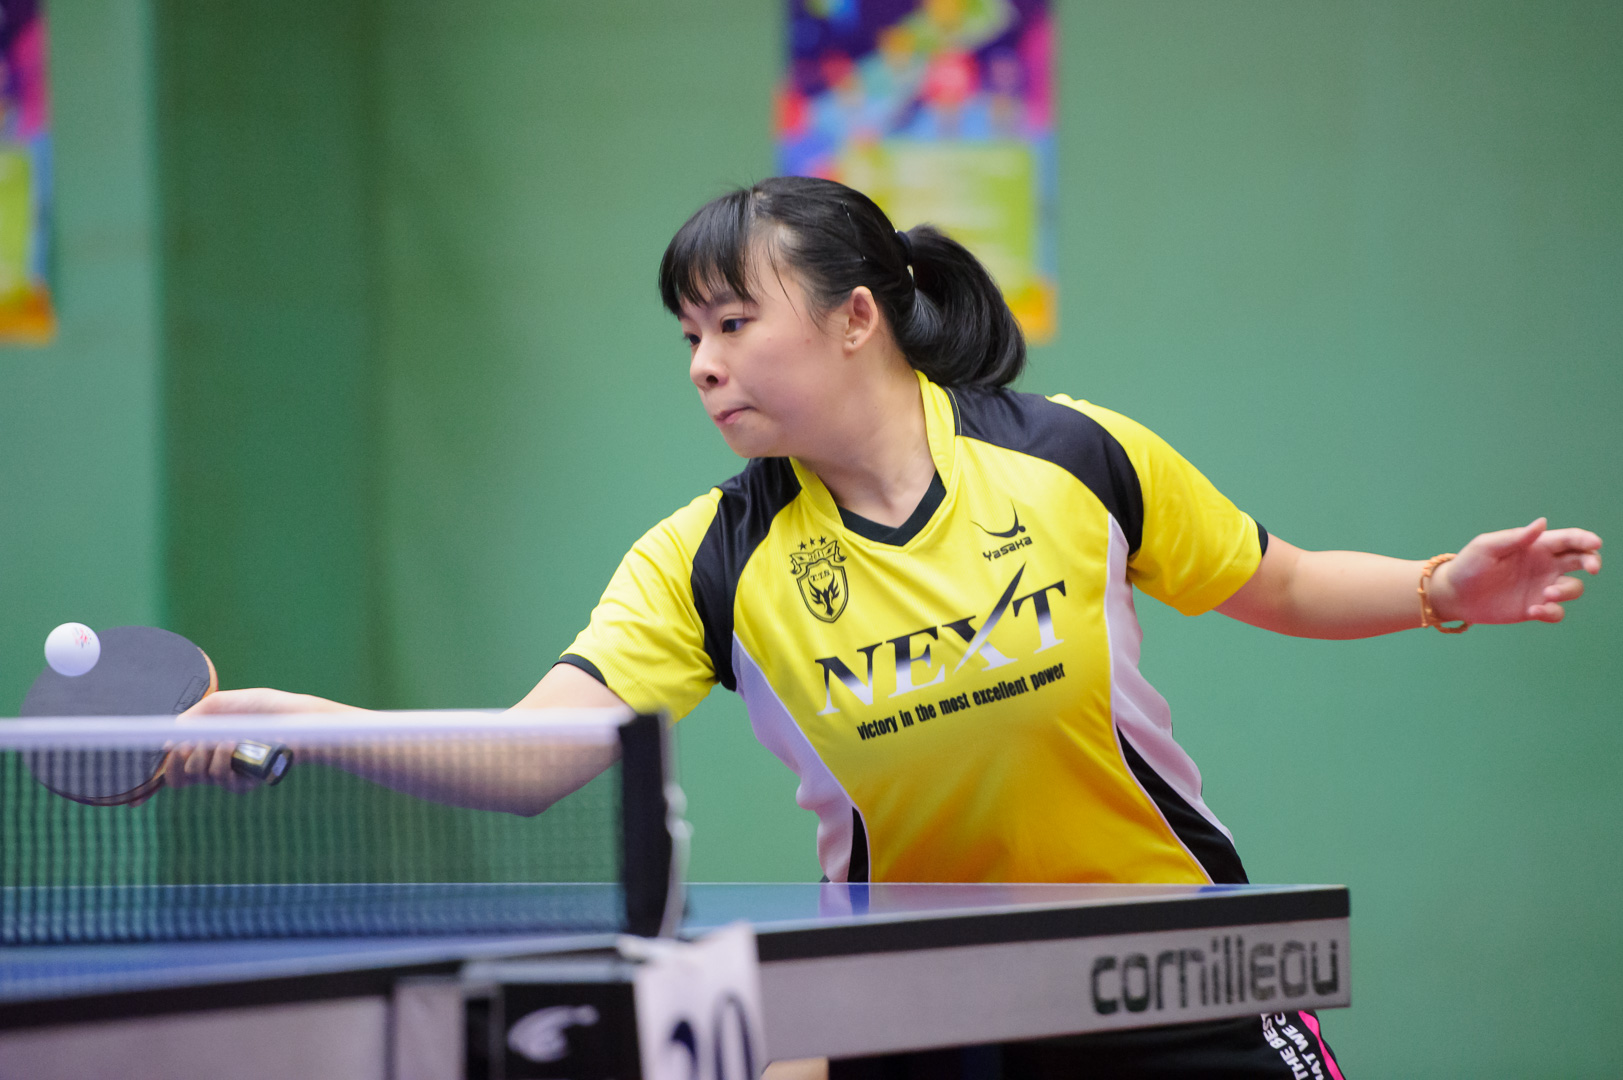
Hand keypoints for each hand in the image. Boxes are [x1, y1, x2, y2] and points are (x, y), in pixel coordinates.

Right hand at [145, 688, 317, 797]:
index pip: (172, 769)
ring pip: (196, 775)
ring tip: (226, 740)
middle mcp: (212, 763)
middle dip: (176, 762)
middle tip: (187, 746)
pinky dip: (221, 759)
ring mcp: (228, 775)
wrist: (293, 717)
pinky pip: (219, 779)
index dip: (149, 787)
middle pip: (177, 778)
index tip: (131, 803)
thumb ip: (192, 718)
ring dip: (204, 755)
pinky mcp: (244, 783)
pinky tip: (234, 746)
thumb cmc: (262, 707)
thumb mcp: (221, 705)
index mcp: (203, 745)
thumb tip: (167, 741)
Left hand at [1432, 519, 1601, 624]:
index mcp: (1536, 546)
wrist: (1454, 595)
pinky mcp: (1535, 608)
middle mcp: (1544, 565)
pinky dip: (1552, 612)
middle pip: (1581, 560)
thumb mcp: (1487, 547)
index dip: (1585, 540)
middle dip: (1592, 561)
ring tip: (1546, 594)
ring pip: (1573, 588)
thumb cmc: (1468, 565)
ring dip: (1567, 591)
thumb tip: (1542, 523)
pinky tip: (1533, 611)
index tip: (1594, 544)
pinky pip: (1556, 612)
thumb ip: (1515, 537)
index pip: (1568, 539)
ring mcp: (1541, 587)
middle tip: (1592, 568)